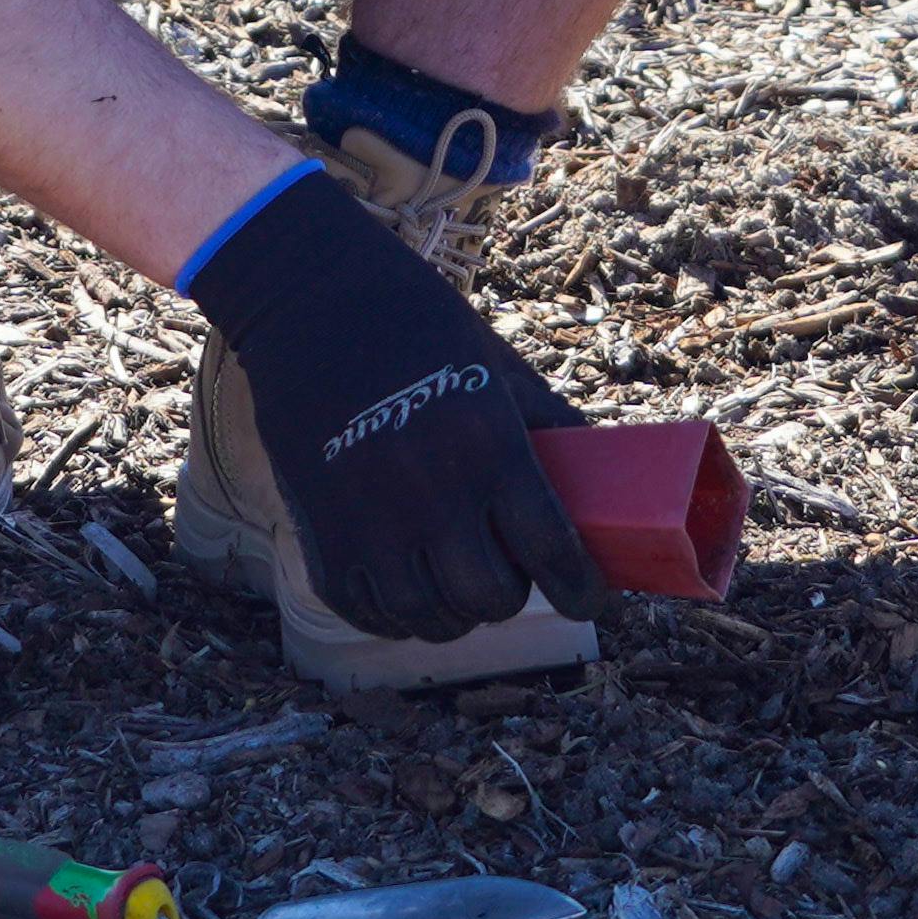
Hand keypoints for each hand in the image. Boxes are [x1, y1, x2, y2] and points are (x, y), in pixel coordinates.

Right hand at [182, 169, 601, 641]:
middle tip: (511, 574)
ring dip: (455, 611)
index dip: (581, 589)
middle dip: (511, 595)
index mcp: (485, 444)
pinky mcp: (319, 532)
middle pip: (489, 598)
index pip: (550, 549)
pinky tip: (410, 585)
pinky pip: (369, 611)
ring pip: (429, 618)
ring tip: (459, 584)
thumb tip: (608, 488)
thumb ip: (549, 430)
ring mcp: (367, 518)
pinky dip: (397, 613)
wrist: (309, 300)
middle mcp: (428, 491)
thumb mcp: (498, 368)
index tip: (588, 598)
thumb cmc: (419, 327)